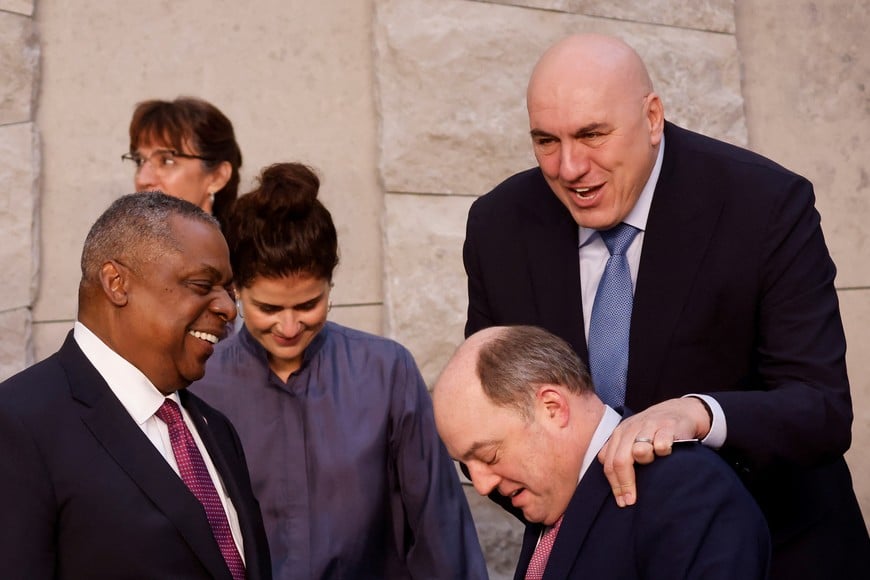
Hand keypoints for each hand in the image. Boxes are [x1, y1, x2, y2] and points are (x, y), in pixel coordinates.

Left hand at [597, 397, 711, 506]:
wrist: (678, 410)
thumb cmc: (651, 430)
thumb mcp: (631, 438)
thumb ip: (618, 454)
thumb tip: (611, 481)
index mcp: (619, 434)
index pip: (609, 462)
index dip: (614, 485)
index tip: (622, 501)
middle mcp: (631, 429)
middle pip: (621, 461)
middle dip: (625, 484)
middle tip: (630, 500)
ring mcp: (649, 426)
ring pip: (639, 451)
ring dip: (646, 461)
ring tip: (653, 461)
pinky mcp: (668, 426)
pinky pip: (662, 446)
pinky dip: (664, 452)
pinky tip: (667, 452)